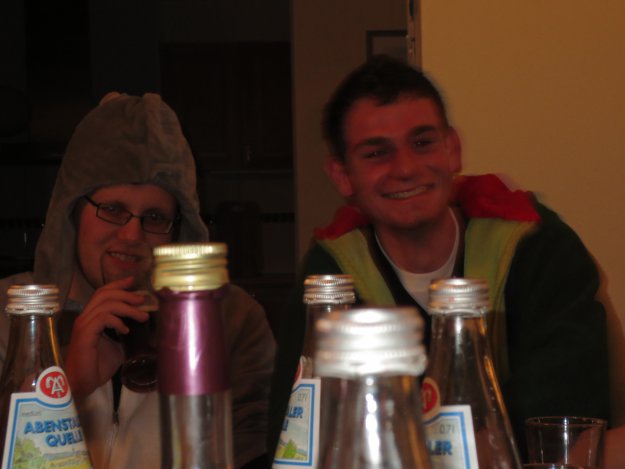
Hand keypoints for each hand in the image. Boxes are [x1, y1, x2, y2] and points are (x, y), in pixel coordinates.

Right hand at [65, 276, 148, 398]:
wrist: (82, 383)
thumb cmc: (97, 367)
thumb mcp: (117, 347)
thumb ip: (124, 335)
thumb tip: (143, 329)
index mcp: (92, 318)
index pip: (102, 293)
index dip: (117, 285)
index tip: (133, 281)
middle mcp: (86, 318)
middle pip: (105, 294)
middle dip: (126, 294)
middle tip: (142, 299)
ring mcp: (84, 325)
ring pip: (106, 304)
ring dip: (127, 308)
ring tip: (142, 316)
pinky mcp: (85, 333)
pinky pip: (103, 318)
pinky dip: (117, 321)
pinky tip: (125, 330)